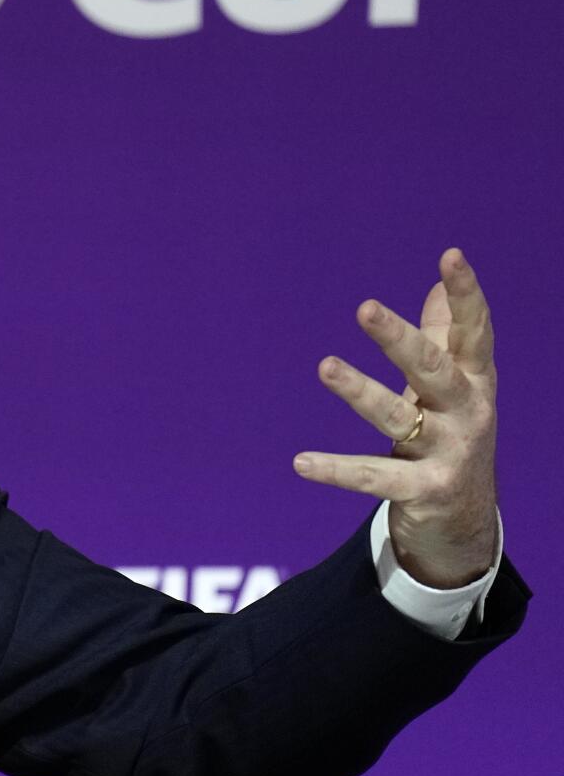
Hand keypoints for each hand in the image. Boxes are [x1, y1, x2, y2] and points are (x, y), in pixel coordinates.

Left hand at [293, 248, 498, 587]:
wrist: (467, 520)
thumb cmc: (453, 435)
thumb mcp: (454, 387)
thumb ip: (444, 339)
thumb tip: (437, 285)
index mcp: (476, 381)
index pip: (474, 332)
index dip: (467, 294)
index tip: (451, 255)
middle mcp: (468, 412)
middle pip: (432, 369)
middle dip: (400, 339)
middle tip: (365, 307)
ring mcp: (449, 452)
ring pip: (398, 417)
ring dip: (360, 391)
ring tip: (324, 366)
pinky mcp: (426, 490)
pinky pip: (375, 477)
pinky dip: (338, 470)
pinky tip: (300, 462)